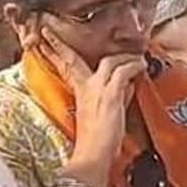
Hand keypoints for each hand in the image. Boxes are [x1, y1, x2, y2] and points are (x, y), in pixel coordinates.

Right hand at [38, 26, 145, 184]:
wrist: (93, 156)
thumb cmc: (98, 140)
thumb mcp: (105, 112)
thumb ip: (115, 95)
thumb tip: (129, 84)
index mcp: (79, 93)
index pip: (66, 66)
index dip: (55, 52)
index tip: (44, 39)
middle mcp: (85, 87)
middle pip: (72, 58)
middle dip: (58, 43)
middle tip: (48, 31)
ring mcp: (97, 89)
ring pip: (109, 61)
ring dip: (124, 56)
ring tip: (135, 56)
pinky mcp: (110, 95)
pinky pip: (124, 71)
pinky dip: (134, 66)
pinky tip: (142, 66)